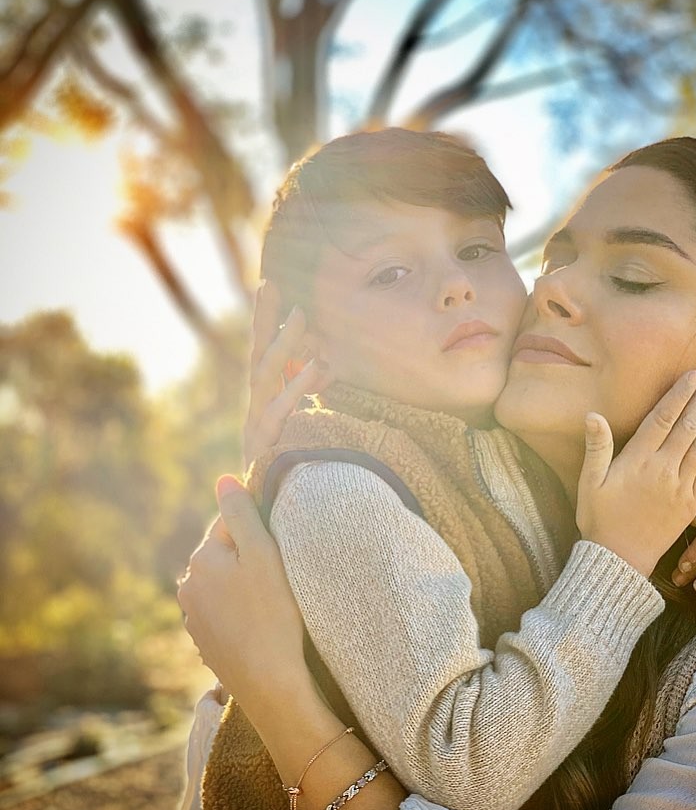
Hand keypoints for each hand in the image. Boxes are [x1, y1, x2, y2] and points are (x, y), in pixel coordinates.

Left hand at [177, 476, 309, 705]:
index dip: (259, 532)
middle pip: (225, 556)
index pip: (230, 526)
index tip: (279, 550)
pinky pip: (225, 613)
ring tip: (273, 602)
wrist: (268, 681)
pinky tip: (261, 623)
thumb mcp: (263, 553)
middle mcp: (189, 586)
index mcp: (201, 559)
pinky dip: (241, 612)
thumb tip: (223, 479)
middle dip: (249, 559)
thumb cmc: (273, 612)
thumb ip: (242, 513)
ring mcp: (195, 618)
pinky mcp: (206, 642)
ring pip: (224, 585)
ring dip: (243, 586)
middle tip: (282, 577)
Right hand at [243, 282, 331, 467]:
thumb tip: (325, 365)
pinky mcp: (265, 446)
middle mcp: (256, 411)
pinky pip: (283, 410)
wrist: (266, 525)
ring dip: (283, 345)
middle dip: (264, 321)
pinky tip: (317, 366)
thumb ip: (308, 399)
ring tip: (300, 315)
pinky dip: (299, 386)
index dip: (267, 322)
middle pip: (258, 357)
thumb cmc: (292, 477)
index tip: (271, 286)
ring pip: (265, 378)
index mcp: (264, 405)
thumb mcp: (301, 432)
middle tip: (272, 285)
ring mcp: (257, 427)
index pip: (265, 355)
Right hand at [576, 370, 695, 577]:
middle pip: (689, 427)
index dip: (679, 395)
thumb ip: (596, 447)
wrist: (618, 559)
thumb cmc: (599, 518)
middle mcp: (664, 470)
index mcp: (638, 461)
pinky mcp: (691, 504)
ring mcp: (681, 487)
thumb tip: (593, 415)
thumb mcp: (589, 482)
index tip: (692, 375)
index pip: (663, 419)